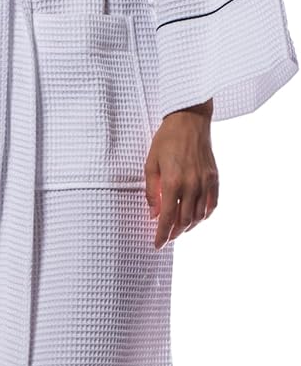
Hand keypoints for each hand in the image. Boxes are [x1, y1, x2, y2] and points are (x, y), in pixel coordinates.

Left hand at [145, 99, 218, 249]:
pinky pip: (212, 204)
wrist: (189, 120)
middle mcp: (191, 185)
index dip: (161, 234)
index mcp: (172, 182)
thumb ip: (152, 191)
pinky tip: (198, 217)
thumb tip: (153, 214)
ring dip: (189, 226)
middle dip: (174, 233)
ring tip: (180, 229)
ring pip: (199, 215)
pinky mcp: (214, 178)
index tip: (157, 244)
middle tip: (167, 237)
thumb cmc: (166, 139)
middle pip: (184, 220)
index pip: (166, 218)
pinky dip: (205, 215)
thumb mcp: (150, 164)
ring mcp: (205, 182)